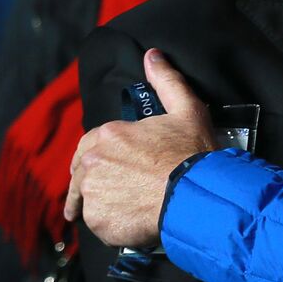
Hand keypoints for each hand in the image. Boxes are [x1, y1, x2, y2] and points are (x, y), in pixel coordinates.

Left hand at [64, 48, 217, 245]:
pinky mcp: (99, 221)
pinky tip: (133, 223)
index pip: (91, 146)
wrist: (198, 194)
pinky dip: (112, 226)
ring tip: (130, 211)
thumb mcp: (187, 110)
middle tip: (117, 192)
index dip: (102, 156)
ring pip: (91, 201)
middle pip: (85, 175)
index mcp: (108, 135)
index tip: (110, 167)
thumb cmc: (193, 153)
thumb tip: (152, 55)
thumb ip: (167, 81)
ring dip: (105, 205)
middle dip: (97, 183)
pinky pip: (99, 225)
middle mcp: (93, 163)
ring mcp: (94, 194)